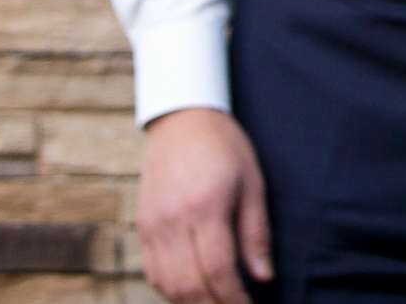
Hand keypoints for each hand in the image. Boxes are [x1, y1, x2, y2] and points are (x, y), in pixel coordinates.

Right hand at [136, 108, 271, 303]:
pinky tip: (192, 292)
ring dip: (191, 303)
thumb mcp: (253, 183)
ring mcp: (152, 226)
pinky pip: (153, 272)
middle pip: (189, 285)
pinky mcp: (142, 227)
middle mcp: (173, 221)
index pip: (217, 270)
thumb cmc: (225, 147)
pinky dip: (171, 290)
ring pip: (167, 284)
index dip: (234, 298)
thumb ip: (256, 233)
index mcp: (205, 207)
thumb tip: (263, 276)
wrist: (181, 119)